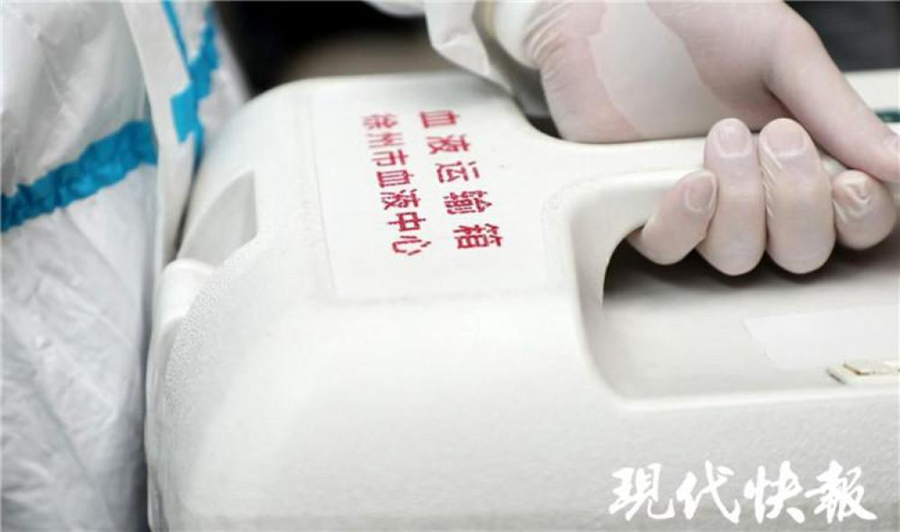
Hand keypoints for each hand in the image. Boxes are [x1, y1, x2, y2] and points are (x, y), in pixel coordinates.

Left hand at [490, 0, 898, 272]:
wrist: (605, 6)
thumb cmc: (692, 17)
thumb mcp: (778, 48)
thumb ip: (837, 110)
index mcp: (802, 148)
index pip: (852, 215)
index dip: (863, 216)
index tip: (854, 182)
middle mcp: (753, 186)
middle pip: (802, 250)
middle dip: (799, 202)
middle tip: (778, 137)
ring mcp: (697, 201)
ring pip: (740, 257)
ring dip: (742, 205)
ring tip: (721, 137)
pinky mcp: (641, 205)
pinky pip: (672, 248)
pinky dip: (688, 222)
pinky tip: (692, 181)